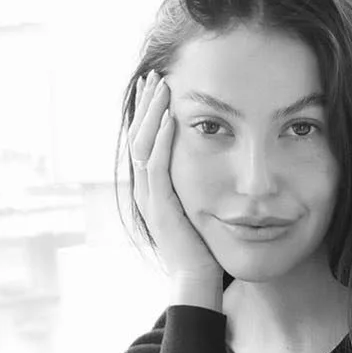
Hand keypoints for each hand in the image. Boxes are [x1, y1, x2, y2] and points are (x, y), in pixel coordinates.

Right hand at [129, 70, 223, 290]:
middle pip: (138, 135)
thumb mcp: (197, 203)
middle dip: (146, 104)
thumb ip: (196, 180)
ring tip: (161, 86)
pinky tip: (172, 118)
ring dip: (152, 113)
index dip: (148, 111)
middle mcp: (143, 188)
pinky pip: (157, 166)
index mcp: (150, 186)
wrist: (196, 278)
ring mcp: (149, 197)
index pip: (143, 139)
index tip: (158, 85)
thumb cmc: (201, 244)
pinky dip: (163, 139)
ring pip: (143, 144)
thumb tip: (213, 157)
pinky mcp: (159, 206)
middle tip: (155, 75)